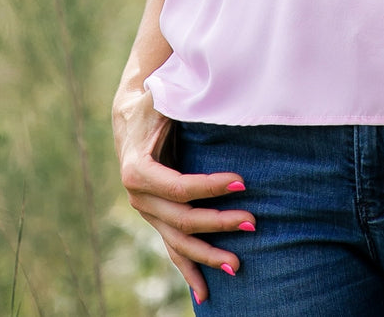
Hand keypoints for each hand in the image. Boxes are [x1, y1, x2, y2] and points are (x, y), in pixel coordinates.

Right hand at [113, 85, 254, 303]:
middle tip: (253, 222)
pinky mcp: (157, 219)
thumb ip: (179, 96)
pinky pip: (173, 250)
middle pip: (183, 219)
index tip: (242, 181)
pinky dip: (188, 271)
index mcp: (138, 170)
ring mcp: (148, 213)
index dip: (210, 187)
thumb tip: (208, 90)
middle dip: (219, 223)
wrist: (129, 116)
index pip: (179, 187)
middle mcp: (139, 198)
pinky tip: (205, 294)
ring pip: (178, 242)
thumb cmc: (153, 102)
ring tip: (238, 264)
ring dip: (207, 255)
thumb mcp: (162, 96)